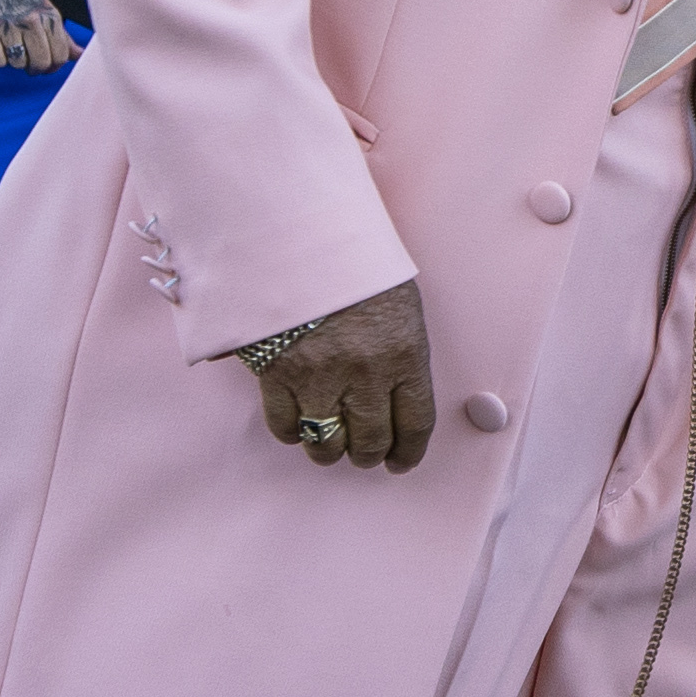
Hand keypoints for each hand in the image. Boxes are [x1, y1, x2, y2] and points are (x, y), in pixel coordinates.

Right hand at [0, 0, 76, 73]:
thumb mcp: (45, 11)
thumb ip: (62, 36)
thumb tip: (80, 55)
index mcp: (49, 16)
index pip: (60, 55)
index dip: (54, 66)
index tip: (45, 65)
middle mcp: (31, 21)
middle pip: (41, 62)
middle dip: (35, 68)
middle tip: (28, 63)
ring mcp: (9, 26)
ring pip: (18, 64)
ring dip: (15, 62)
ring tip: (11, 48)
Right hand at [249, 278, 432, 472]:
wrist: (299, 234)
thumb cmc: (354, 263)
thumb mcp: (397, 303)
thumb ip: (399, 351)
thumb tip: (398, 392)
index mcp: (404, 353)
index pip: (416, 423)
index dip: (409, 451)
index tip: (401, 462)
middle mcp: (366, 373)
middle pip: (371, 441)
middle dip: (369, 454)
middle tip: (363, 452)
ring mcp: (320, 377)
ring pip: (327, 443)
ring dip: (330, 450)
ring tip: (330, 444)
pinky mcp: (279, 374)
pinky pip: (286, 425)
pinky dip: (293, 433)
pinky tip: (298, 424)